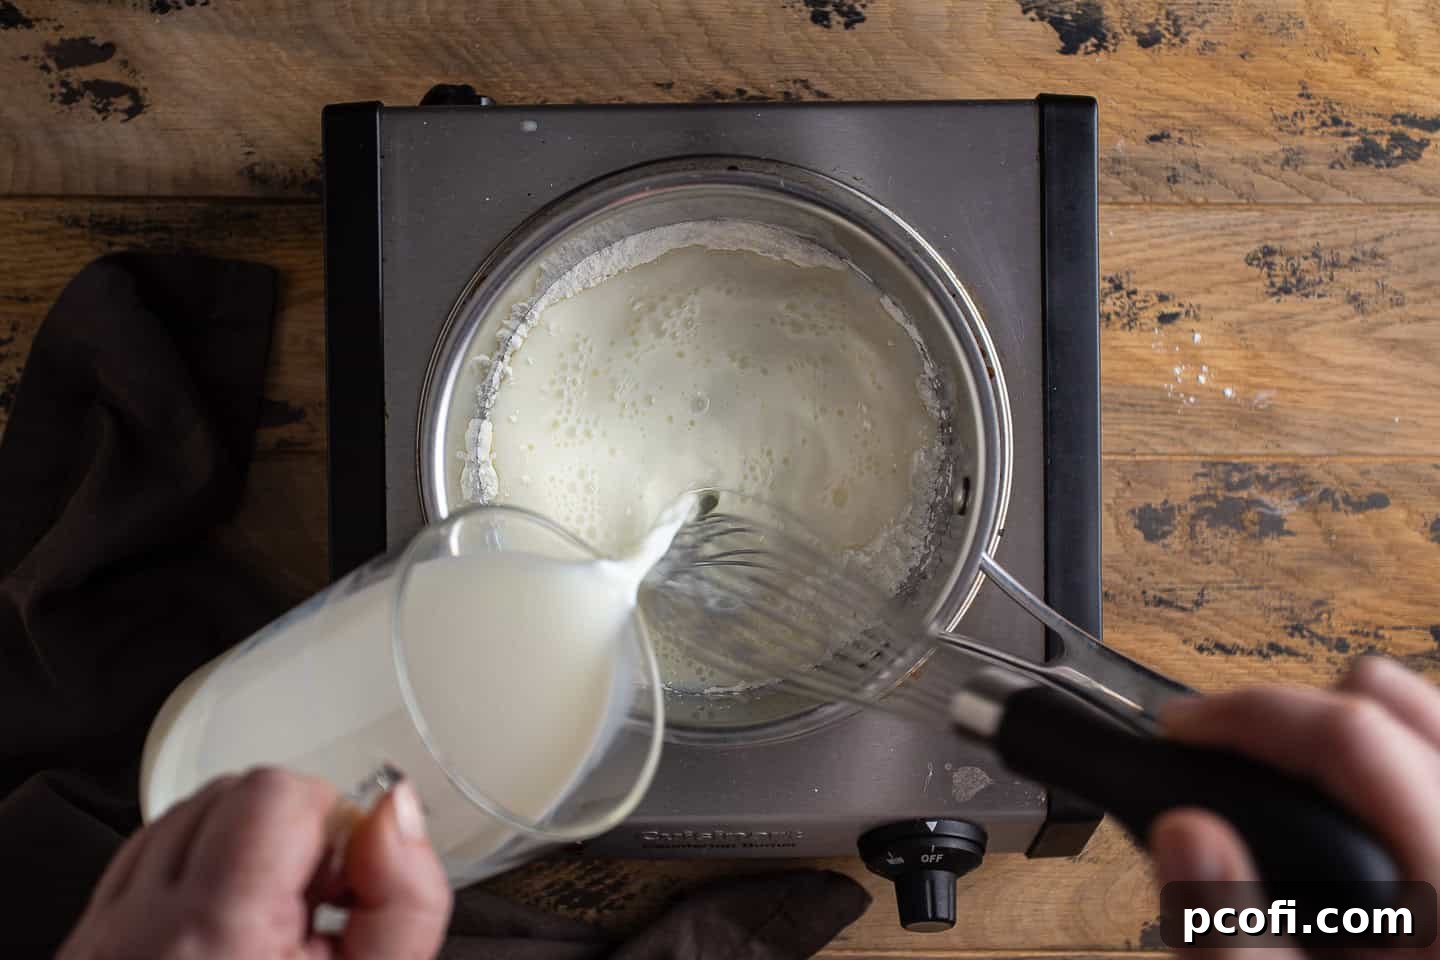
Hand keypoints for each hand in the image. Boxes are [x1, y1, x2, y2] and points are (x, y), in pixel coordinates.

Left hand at [58, 768, 451, 959]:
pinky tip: (229, 933)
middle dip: (291, 833)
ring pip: (185, 817)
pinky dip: (194, 873)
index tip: (344, 890)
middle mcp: (139, 929)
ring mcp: (101, 940)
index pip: (278, 792)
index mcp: (217, 936)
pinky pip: (144, 859)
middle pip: (232, 793)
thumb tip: (398, 809)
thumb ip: (405, 899)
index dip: (333, 829)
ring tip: (272, 928)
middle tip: (316, 910)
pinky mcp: (85, 950)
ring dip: (242, 848)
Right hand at [1149, 656, 1439, 958]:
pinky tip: (1342, 817)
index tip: (1180, 732)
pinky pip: (1430, 759)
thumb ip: (1232, 937)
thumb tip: (1186, 832)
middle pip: (1392, 701)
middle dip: (1290, 713)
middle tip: (1220, 757)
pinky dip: (1384, 762)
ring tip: (1277, 779)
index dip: (1244, 713)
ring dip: (1346, 728)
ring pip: (1425, 717)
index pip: (1351, 735)